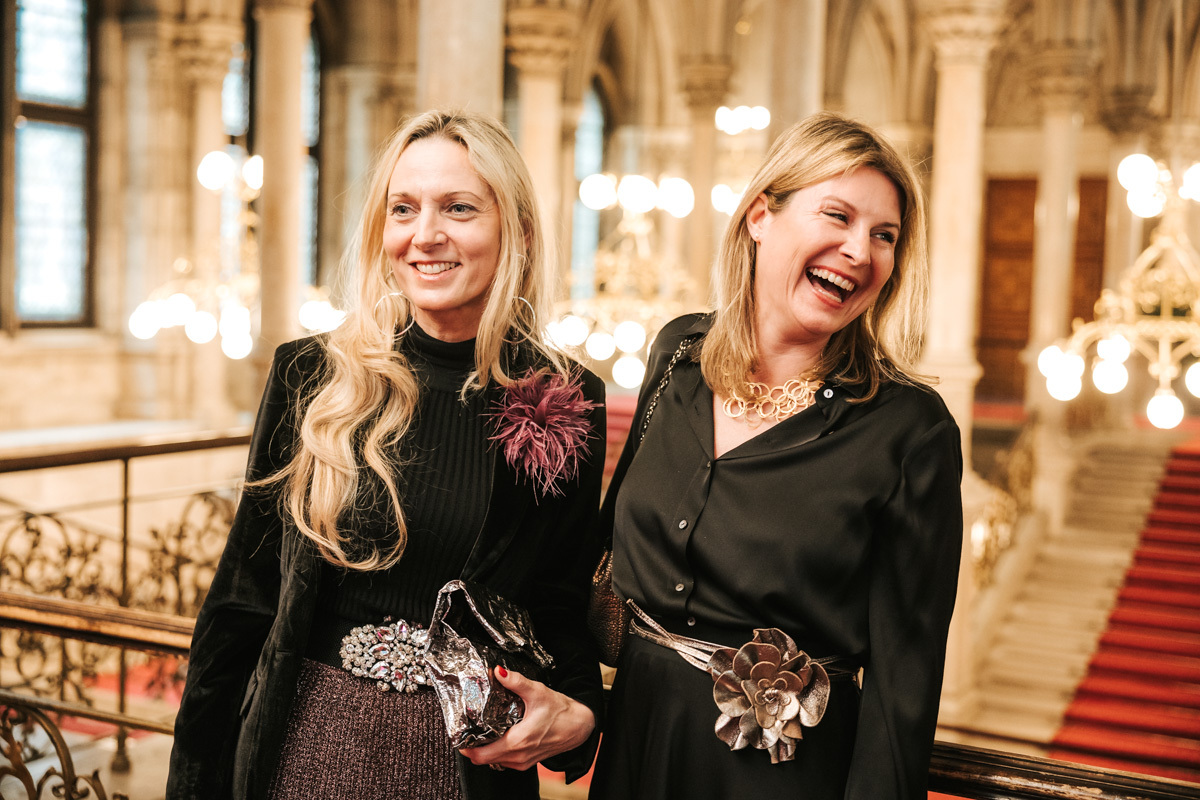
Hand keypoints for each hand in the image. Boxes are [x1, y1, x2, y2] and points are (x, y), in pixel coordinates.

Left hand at [460, 666, 596, 770]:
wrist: (580, 726)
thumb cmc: (562, 711)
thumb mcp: (537, 692)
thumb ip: (515, 682)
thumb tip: (498, 671)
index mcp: (517, 741)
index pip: (480, 754)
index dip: (465, 747)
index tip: (459, 734)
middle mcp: (518, 756)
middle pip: (483, 759)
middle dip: (471, 747)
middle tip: (466, 731)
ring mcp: (523, 762)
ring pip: (493, 762)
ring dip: (484, 750)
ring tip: (479, 732)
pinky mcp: (527, 762)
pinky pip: (504, 762)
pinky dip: (497, 752)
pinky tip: (498, 737)